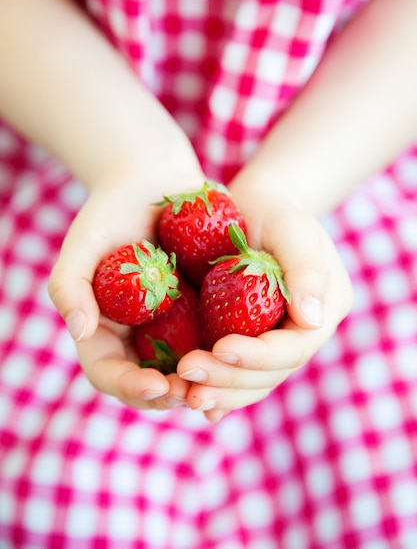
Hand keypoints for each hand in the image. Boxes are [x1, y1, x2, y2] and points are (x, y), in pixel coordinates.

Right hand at [48, 161, 203, 409]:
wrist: (153, 180)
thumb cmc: (110, 210)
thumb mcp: (82, 242)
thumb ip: (69, 286)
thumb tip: (80, 331)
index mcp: (102, 328)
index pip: (108, 373)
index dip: (129, 386)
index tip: (158, 384)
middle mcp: (135, 335)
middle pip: (147, 384)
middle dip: (169, 396)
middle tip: (195, 393)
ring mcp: (169, 326)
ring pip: (184, 371)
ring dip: (201, 384)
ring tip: (223, 380)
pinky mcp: (199, 311)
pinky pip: (212, 341)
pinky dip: (225, 355)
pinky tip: (246, 354)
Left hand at [177, 179, 353, 421]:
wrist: (251, 212)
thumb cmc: (272, 212)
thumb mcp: (292, 228)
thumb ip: (305, 268)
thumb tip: (313, 319)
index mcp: (325, 308)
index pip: (296, 346)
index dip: (260, 355)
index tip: (221, 349)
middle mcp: (304, 333)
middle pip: (272, 373)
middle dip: (230, 378)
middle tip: (188, 372)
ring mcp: (277, 342)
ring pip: (254, 383)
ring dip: (221, 393)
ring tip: (185, 396)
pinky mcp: (250, 343)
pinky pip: (238, 376)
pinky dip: (219, 393)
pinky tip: (195, 403)